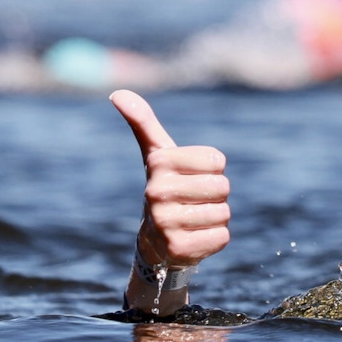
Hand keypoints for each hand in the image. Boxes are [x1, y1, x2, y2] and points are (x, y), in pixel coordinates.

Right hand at [111, 89, 230, 268]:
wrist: (154, 241)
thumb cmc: (165, 188)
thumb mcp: (156, 154)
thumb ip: (143, 122)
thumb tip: (117, 92)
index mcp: (158, 163)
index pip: (217, 161)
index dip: (212, 170)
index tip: (191, 177)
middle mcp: (157, 192)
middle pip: (222, 186)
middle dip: (215, 195)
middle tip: (193, 201)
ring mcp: (166, 223)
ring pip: (224, 212)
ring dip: (216, 217)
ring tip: (193, 219)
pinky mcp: (180, 249)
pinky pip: (222, 236)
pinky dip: (215, 238)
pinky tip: (195, 237)